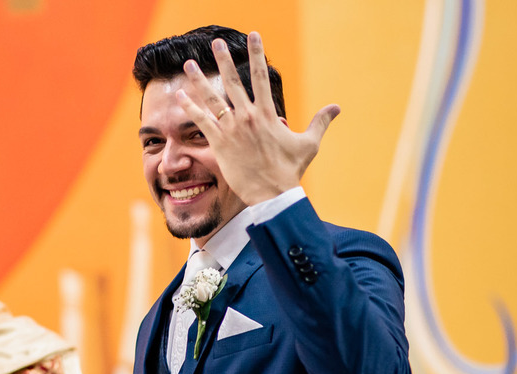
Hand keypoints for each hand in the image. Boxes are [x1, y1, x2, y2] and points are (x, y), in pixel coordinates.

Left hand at [175, 31, 339, 204]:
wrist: (272, 193)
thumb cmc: (289, 170)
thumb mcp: (308, 143)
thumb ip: (320, 122)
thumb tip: (337, 107)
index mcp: (268, 113)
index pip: (262, 77)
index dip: (257, 54)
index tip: (253, 36)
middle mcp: (248, 116)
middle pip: (233, 81)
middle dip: (224, 60)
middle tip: (216, 43)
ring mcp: (232, 129)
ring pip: (213, 98)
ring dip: (199, 80)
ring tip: (188, 64)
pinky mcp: (219, 143)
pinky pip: (201, 121)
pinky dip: (190, 108)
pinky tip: (179, 96)